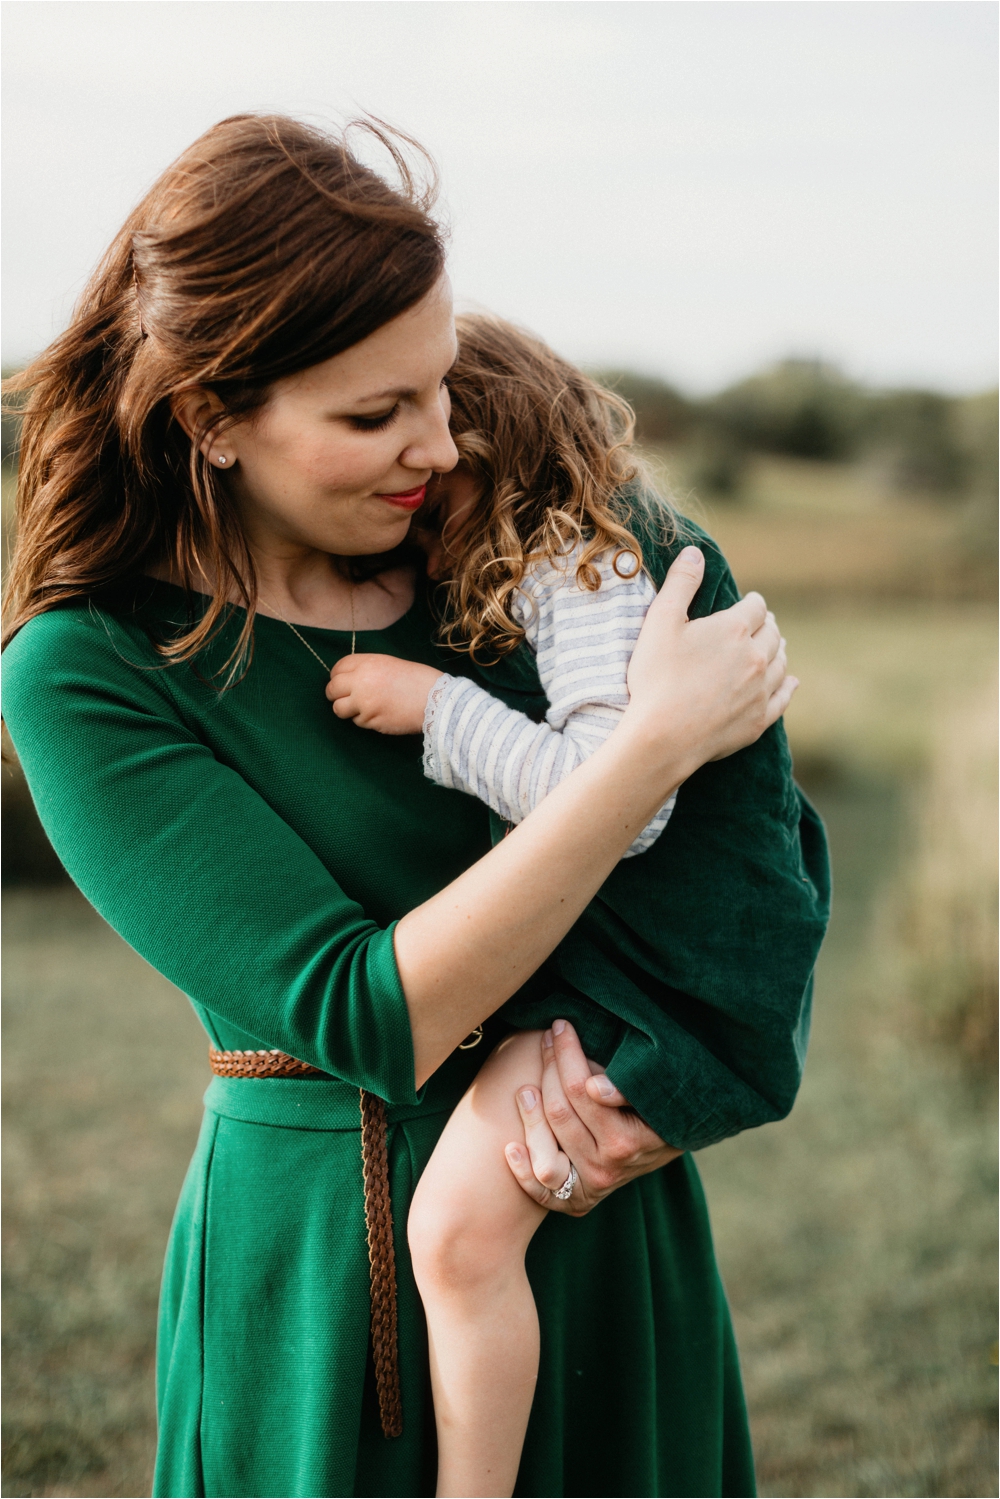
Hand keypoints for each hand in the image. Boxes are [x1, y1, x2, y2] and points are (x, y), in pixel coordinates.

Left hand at [325, 653, 443, 734]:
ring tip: (362, 709)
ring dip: (346, 710)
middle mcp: (361, 681)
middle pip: (332, 689)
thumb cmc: (417, 679)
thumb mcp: (389, 663)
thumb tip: (348, 679)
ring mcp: (364, 703)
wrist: (435, 699)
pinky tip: (379, 714)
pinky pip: (357, 721)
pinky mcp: (371, 721)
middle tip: (344, 698)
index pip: (338, 669)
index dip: (337, 676)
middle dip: (335, 695)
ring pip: (339, 709)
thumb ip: (366, 669)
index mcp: (367, 663)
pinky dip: (364, 720)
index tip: (341, 682)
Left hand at [504, 1020, 681, 1215]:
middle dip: (548, 1070)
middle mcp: (606, 1169)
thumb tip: (594, 1087)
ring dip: (530, 1120)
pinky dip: (522, 1172)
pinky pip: (541, 1193)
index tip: (560, 1027)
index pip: (581, 1090)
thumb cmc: (661, 1108)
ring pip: (545, 1156)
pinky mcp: (576, 1201)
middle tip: (545, 1041)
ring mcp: (589, 1187)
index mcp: (627, 1141)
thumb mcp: (656, 1093)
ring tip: (525, 1088)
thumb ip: (627, 1089)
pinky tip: (511, 1146)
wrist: (667, 1146)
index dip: (566, 1054)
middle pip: (559, 1114)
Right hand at [623, 547, 796, 775]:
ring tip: (775, 648)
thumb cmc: (656, 678)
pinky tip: (791, 682)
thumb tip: (695, 552)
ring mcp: (760, 691)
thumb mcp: (660, 622)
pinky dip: (789, 686)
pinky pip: (783, 698)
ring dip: (779, 652)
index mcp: (734, 630)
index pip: (755, 607)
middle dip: (767, 626)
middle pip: (772, 634)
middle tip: (761, 624)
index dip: (752, 603)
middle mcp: (756, 658)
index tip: (748, 604)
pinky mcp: (759, 720)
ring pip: (781, 663)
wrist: (663, 737)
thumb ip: (680, 583)